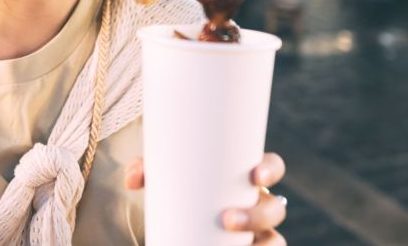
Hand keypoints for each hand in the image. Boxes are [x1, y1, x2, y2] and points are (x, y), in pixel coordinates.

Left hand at [125, 153, 286, 244]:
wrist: (175, 227)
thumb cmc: (179, 193)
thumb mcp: (167, 180)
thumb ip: (149, 172)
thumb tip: (132, 179)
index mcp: (244, 180)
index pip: (271, 168)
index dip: (270, 169)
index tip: (255, 176)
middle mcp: (258, 205)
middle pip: (275, 208)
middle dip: (258, 215)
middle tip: (227, 219)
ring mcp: (257, 233)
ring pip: (274, 240)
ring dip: (265, 245)